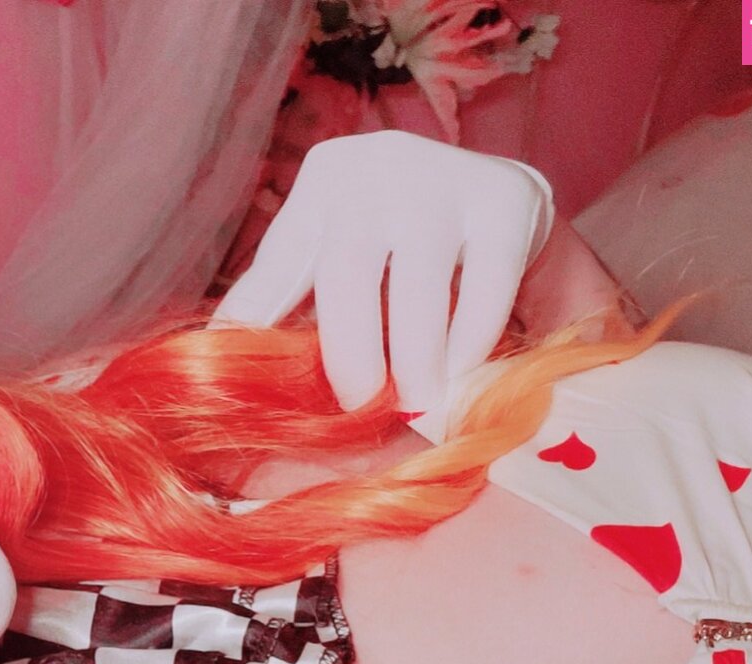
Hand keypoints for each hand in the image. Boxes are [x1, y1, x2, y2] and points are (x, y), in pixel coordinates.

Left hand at [211, 131, 553, 412]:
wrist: (518, 205)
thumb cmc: (412, 253)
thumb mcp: (345, 266)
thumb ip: (294, 307)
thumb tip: (234, 371)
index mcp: (322, 182)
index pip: (276, 269)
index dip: (258, 329)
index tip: (246, 386)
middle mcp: (374, 166)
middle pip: (345, 275)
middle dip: (351, 356)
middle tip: (362, 408)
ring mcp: (442, 178)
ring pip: (414, 290)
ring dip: (414, 362)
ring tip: (419, 404)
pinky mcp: (506, 200)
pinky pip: (482, 291)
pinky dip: (469, 344)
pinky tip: (462, 371)